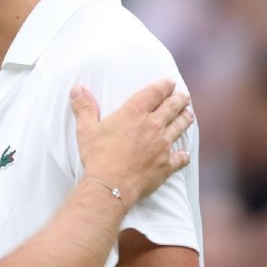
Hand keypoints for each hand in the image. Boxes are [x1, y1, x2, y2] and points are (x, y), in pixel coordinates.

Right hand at [71, 80, 193, 208]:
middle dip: (179, 99)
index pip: (155, 93)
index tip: (169, 82)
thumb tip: (77, 89)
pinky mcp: (167, 164)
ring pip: (180, 127)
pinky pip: (180, 157)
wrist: (111, 184)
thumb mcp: (86, 129)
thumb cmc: (97, 155)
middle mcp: (153, 125)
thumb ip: (84, 107)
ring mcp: (163, 145)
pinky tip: (184, 154)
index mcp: (134, 113)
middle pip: (172, 107)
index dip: (164, 85)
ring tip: (189, 114)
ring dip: (185, 119)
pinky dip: (183, 155)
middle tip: (184, 96)